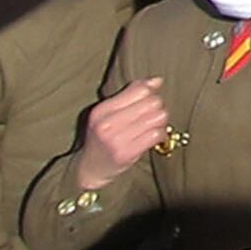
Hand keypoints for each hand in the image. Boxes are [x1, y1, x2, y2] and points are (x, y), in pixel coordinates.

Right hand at [71, 77, 172, 192]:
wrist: (89, 169)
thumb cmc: (103, 137)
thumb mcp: (108, 113)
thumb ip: (131, 94)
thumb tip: (157, 80)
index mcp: (102, 110)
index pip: (140, 90)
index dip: (151, 93)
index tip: (148, 102)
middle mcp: (107, 123)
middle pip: (152, 102)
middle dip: (158, 108)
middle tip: (153, 117)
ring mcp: (116, 139)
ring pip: (158, 117)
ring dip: (161, 122)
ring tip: (153, 127)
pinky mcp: (126, 153)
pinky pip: (156, 134)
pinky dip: (160, 134)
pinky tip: (155, 138)